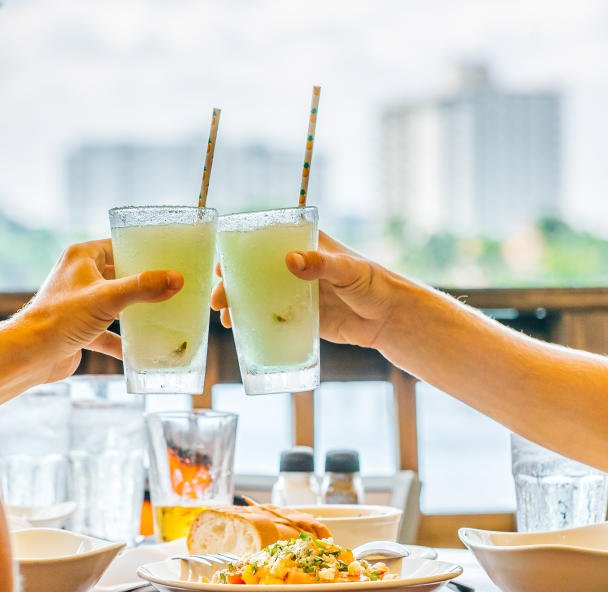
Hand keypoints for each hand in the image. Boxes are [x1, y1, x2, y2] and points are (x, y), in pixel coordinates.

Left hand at [20, 239, 182, 381]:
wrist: (30, 355)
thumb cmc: (61, 318)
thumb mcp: (108, 298)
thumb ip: (142, 287)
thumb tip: (177, 279)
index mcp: (81, 258)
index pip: (116, 246)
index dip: (140, 251)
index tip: (165, 259)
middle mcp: (78, 277)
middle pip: (117, 275)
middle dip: (141, 283)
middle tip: (169, 287)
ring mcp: (77, 303)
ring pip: (113, 304)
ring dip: (133, 311)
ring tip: (160, 314)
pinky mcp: (78, 328)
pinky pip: (106, 332)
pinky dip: (121, 341)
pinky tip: (139, 351)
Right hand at [210, 232, 397, 348]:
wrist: (389, 319)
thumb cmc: (374, 283)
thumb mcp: (348, 269)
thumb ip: (321, 264)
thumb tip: (290, 260)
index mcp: (304, 244)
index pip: (264, 242)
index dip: (238, 251)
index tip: (220, 265)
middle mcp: (295, 267)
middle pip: (254, 271)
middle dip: (231, 283)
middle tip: (218, 299)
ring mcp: (296, 292)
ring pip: (259, 296)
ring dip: (238, 305)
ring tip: (226, 319)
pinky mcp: (301, 317)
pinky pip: (272, 318)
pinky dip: (255, 324)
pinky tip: (240, 333)